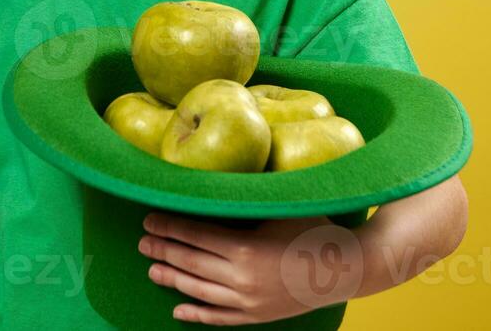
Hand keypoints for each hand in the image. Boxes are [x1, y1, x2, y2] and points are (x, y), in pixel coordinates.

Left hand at [139, 211, 363, 324]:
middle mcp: (242, 279)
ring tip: (151, 269)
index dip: (169, 227)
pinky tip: (178, 311)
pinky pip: (219, 317)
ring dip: (173, 279)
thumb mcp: (279, 208)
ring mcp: (249, 302)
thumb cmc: (315, 228)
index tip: (148, 219)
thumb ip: (246, 198)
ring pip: (199, 292)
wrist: (348, 268)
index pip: (195, 236)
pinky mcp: (258, 316)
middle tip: (142, 241)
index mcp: (245, 249)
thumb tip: (217, 175)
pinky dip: (196, 314)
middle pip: (191, 263)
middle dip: (163, 250)